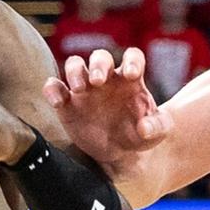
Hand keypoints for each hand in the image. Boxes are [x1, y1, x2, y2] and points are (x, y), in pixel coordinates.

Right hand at [41, 47, 166, 171]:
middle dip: (98, 64)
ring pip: (75, 65)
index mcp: (130, 79)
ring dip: (74, 72)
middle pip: (100, 56)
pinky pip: (55, 88)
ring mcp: (85, 89)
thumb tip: (145, 127)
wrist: (120, 153)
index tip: (132, 74)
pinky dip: (52, 90)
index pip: (132, 56)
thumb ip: (157, 127)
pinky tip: (57, 102)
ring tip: (79, 88)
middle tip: (98, 81)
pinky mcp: (67, 104)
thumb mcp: (157, 133)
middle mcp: (107, 78)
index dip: (132, 60)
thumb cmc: (140, 136)